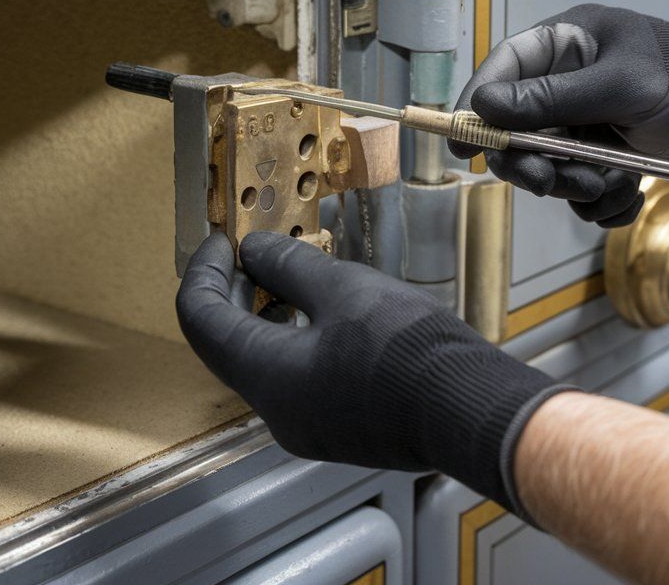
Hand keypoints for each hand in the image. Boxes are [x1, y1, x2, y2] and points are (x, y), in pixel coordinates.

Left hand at [176, 231, 571, 513]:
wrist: (468, 407)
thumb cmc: (406, 348)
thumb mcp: (343, 289)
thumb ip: (289, 266)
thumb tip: (254, 251)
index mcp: (266, 376)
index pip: (200, 319)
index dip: (203, 270)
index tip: (222, 239)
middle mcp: (275, 411)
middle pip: (226, 344)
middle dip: (232, 291)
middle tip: (252, 251)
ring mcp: (307, 425)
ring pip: (263, 363)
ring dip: (263, 315)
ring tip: (287, 274)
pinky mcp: (336, 427)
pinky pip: (295, 379)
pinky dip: (293, 339)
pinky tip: (322, 313)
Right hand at [450, 4, 668, 201]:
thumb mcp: (621, 87)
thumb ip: (552, 98)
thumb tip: (483, 108)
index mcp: (570, 43)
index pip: (503, 70)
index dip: (476, 107)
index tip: (461, 147)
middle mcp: (572, 82)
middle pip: (518, 130)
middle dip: (537, 162)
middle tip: (550, 182)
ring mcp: (588, 124)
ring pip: (550, 168)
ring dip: (576, 186)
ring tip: (613, 183)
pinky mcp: (607, 159)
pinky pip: (582, 192)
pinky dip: (603, 203)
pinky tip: (630, 195)